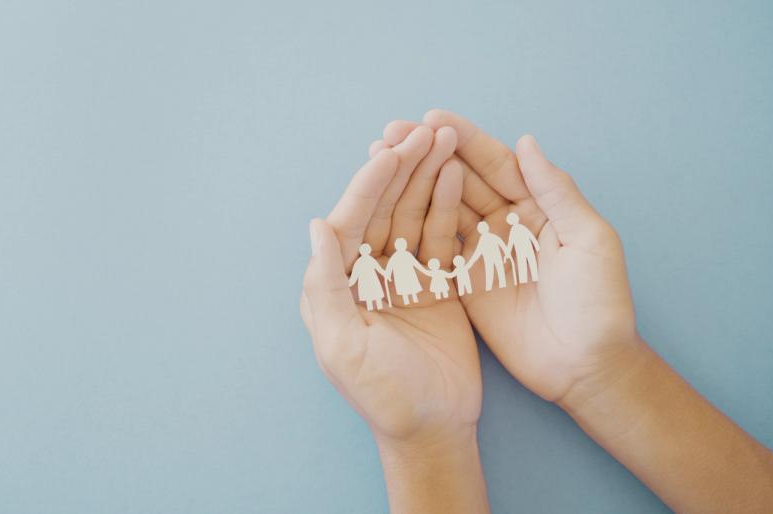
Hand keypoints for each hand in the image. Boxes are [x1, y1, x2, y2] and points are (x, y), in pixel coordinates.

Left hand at [300, 126, 481, 447]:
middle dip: (403, 168)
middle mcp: (365, 274)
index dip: (369, 183)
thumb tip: (315, 225)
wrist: (432, 429)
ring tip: (445, 138)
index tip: (391, 149)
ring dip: (426, 177)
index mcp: (335, 284)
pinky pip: (439, 236)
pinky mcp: (436, 284)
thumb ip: (327, 284)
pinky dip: (447, 206)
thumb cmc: (382, 394)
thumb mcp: (344, 344)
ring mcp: (402, 276)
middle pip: (382, 208)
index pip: (350, 221)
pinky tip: (456, 175)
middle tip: (427, 129)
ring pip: (411, 215)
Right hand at [380, 110, 639, 405]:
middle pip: (460, 179)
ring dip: (412, 183)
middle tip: (391, 131)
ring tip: (380, 158)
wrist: (585, 366)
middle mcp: (505, 222)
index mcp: (538, 206)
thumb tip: (525, 141)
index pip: (496, 163)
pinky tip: (384, 206)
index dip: (464, 140)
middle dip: (426, 154)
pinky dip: (410, 226)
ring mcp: (481, 251)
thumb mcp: (587, 239)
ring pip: (441, 207)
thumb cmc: (599, 303)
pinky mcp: (463, 282)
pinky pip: (433, 247)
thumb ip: (555, 191)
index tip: (431, 118)